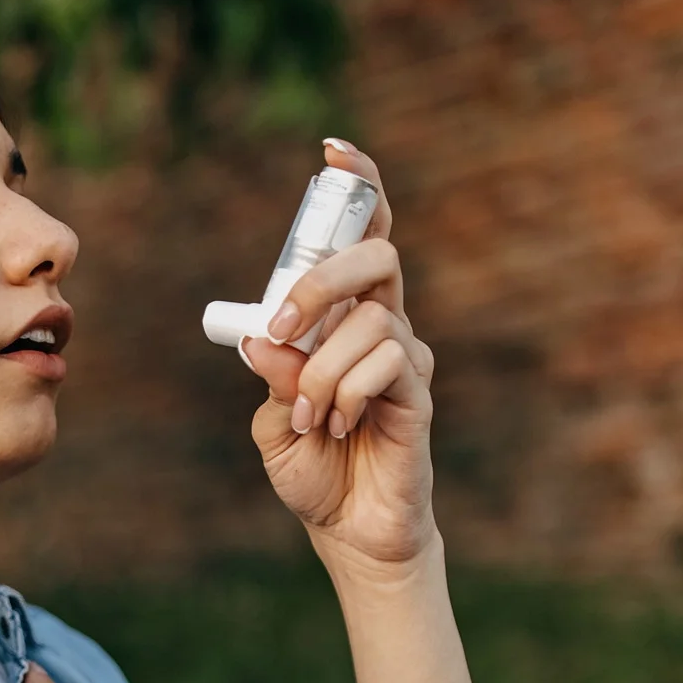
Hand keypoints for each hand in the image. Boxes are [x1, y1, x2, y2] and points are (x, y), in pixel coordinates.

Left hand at [239, 138, 440, 574]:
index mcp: (345, 316)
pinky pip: (387, 363)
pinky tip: (335, 427)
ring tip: (308, 418)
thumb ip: (272, 372)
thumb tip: (264, 335)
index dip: (357, 187)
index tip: (334, 151)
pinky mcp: (419, 394)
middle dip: (320, 279)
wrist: (349, 530)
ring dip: (321, 370)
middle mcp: (383, 325)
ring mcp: (406, 357)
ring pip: (370, 320)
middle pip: (376, 255)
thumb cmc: (315, 466)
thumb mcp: (273, 417)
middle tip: (281, 326)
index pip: (361, 235)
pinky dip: (346, 392)